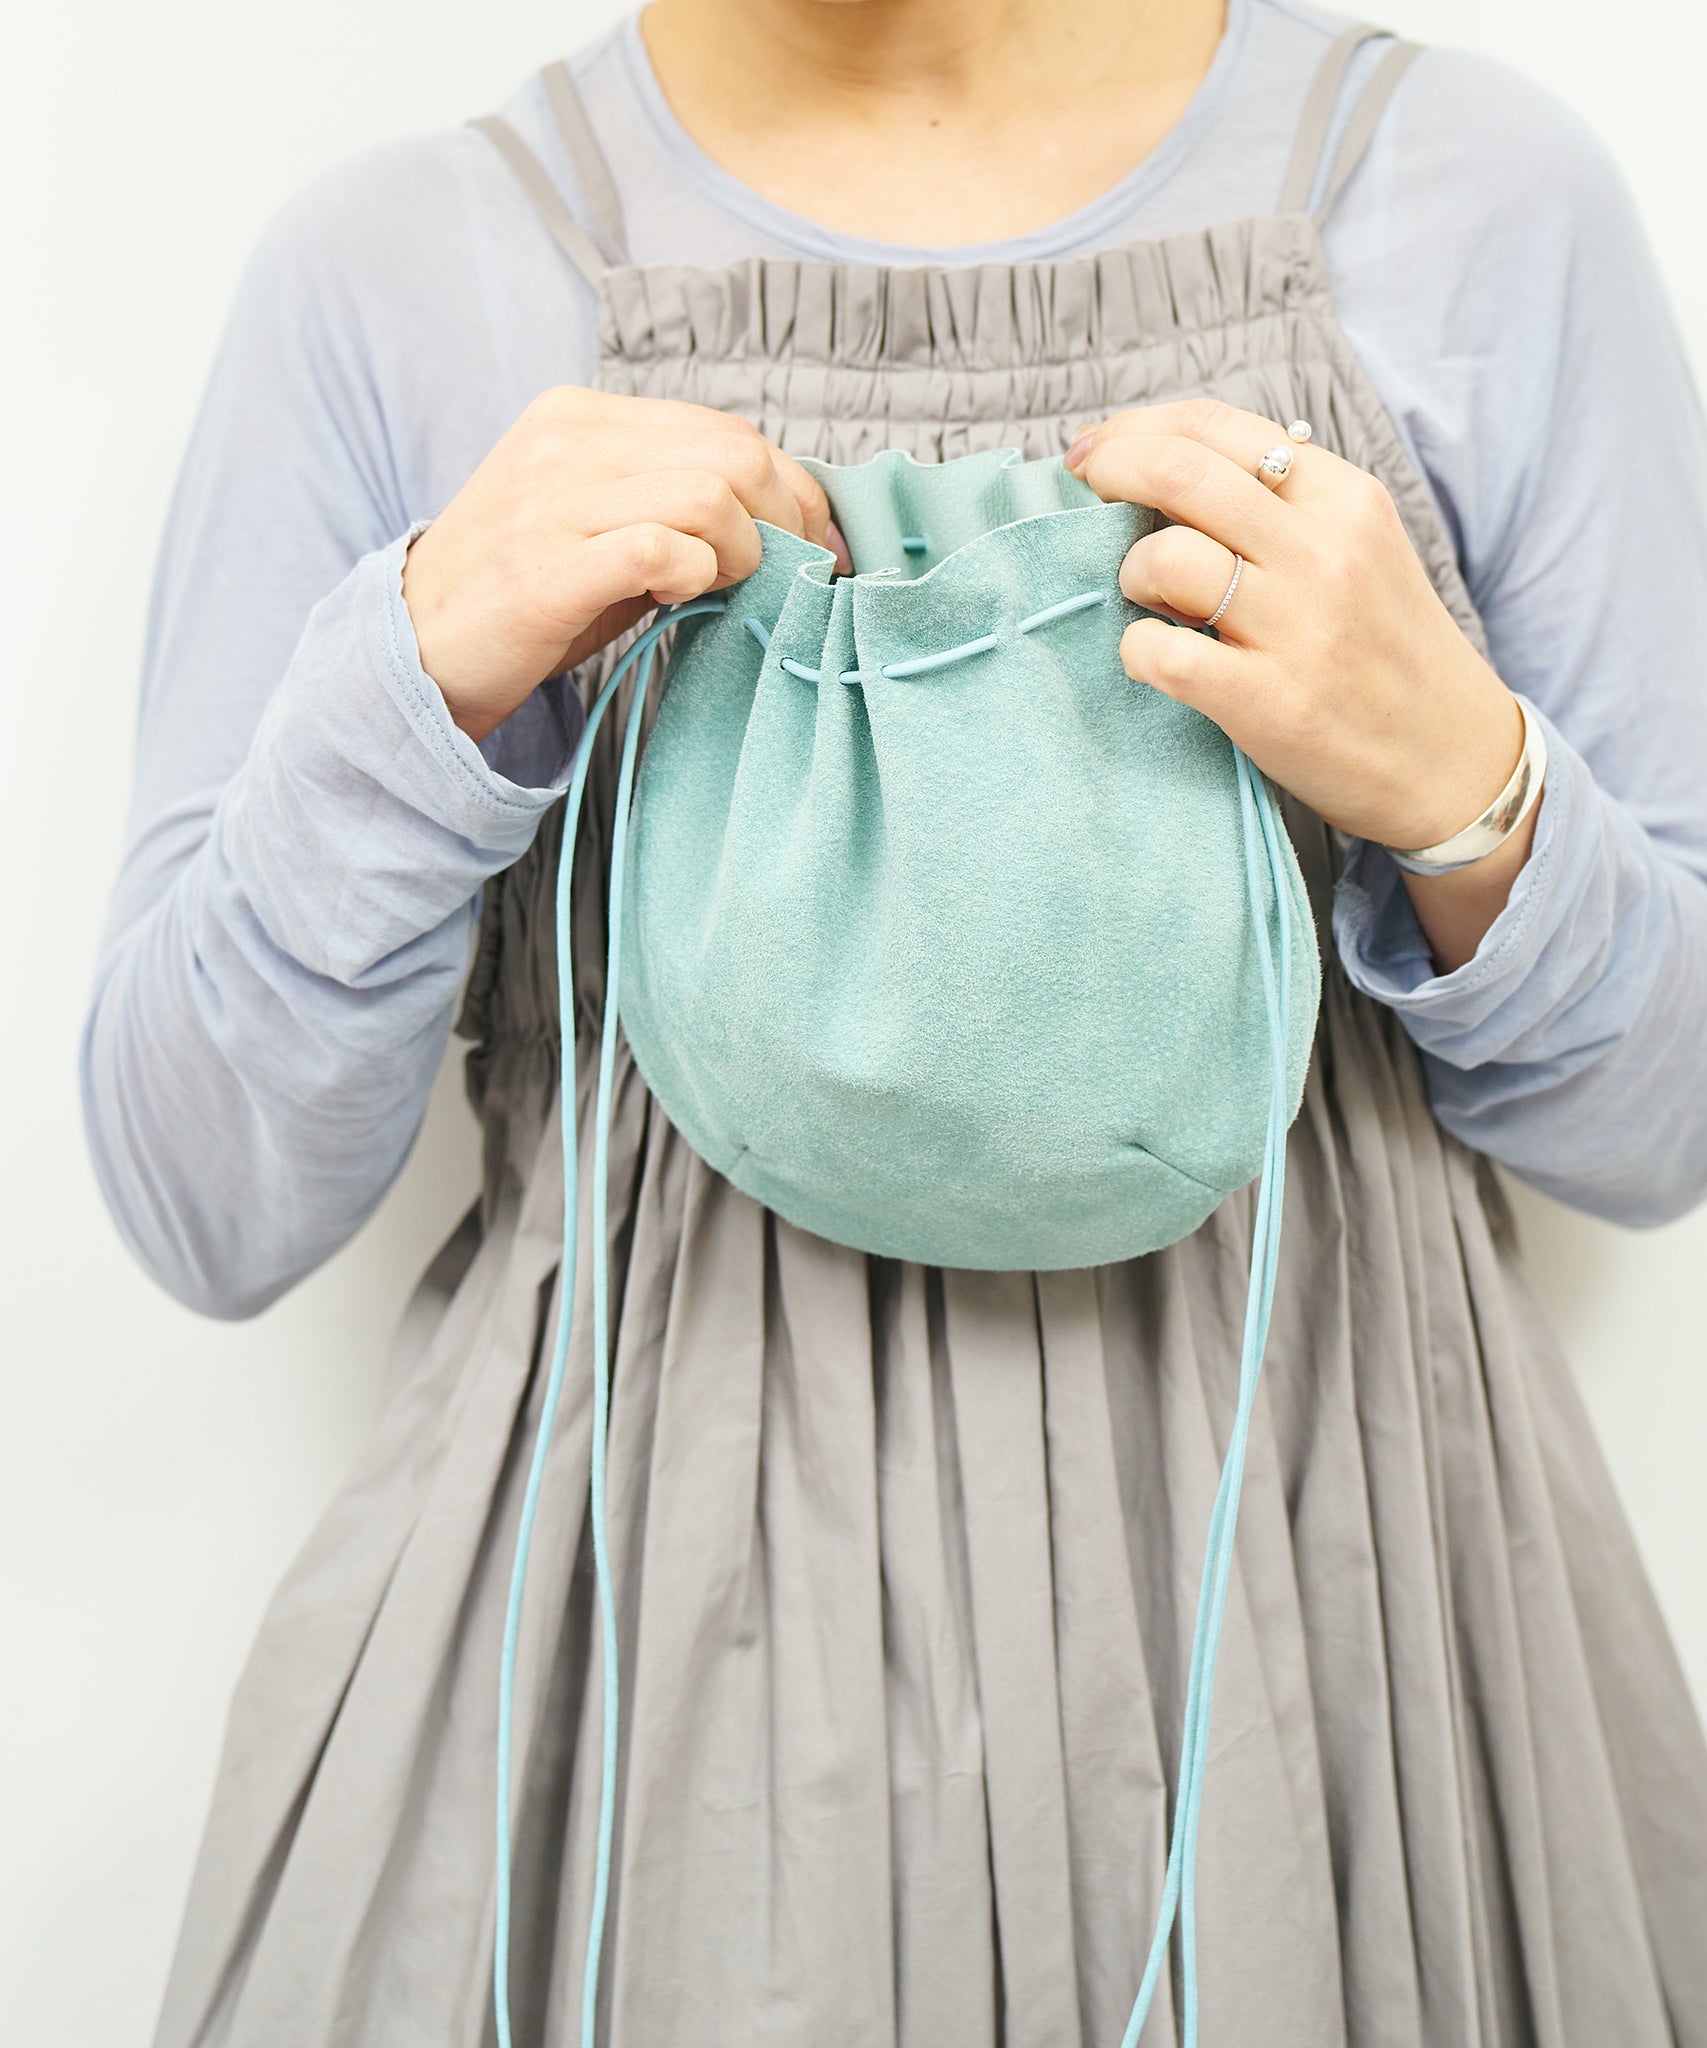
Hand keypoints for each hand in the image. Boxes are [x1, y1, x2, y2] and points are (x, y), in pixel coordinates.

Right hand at [401, 389, 849, 742]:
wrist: (415, 651)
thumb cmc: (522, 597)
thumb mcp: (596, 525)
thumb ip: (674, 506)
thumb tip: (785, 525)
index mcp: (581, 417)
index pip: (724, 429)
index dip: (794, 488)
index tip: (821, 544)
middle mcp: (566, 442)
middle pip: (732, 453)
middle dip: (787, 521)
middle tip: (794, 576)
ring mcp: (550, 501)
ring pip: (707, 496)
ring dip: (742, 553)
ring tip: (723, 588)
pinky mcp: (544, 567)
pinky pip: (658, 549)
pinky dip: (694, 577)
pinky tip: (677, 600)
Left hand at [1064, 397, 1534, 972]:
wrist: (1452, 761)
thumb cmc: (1385, 651)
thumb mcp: (1361, 549)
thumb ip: (1282, 507)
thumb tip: (1169, 466)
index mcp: (1344, 498)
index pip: (1216, 427)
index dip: (1136, 429)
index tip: (1096, 451)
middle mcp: (1323, 551)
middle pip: (1178, 472)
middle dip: (1108, 473)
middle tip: (1082, 496)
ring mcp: (1298, 627)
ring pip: (1163, 557)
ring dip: (1129, 573)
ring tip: (1149, 600)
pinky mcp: (1271, 702)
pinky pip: (1161, 653)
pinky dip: (1136, 651)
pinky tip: (1154, 658)